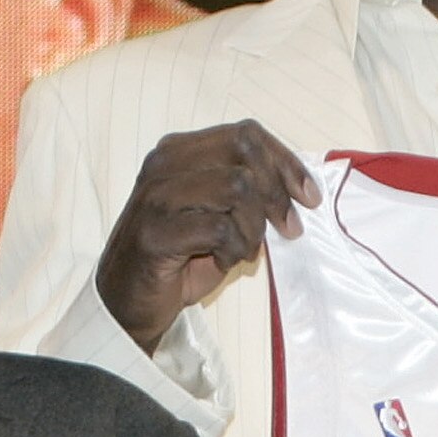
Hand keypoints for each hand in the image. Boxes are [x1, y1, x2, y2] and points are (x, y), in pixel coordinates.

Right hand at [95, 120, 319, 350]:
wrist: (127, 302)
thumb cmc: (178, 259)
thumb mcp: (215, 215)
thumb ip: (246, 192)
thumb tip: (298, 187)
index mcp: (178, 152)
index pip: (246, 134)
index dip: (285, 162)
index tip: (309, 196)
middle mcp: (164, 165)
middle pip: (244, 151)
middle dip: (277, 192)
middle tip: (289, 229)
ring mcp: (156, 197)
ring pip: (237, 188)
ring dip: (253, 228)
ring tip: (240, 250)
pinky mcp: (156, 234)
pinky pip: (220, 230)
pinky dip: (234, 251)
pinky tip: (222, 263)